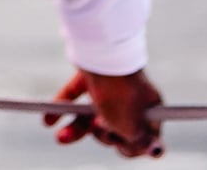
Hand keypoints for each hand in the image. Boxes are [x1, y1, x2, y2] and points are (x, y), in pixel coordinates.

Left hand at [48, 69, 162, 155]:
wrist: (101, 54)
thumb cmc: (121, 96)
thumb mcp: (133, 128)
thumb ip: (140, 143)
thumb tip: (157, 151)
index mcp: (149, 109)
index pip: (143, 137)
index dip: (130, 146)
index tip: (120, 145)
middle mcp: (131, 99)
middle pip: (115, 129)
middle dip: (102, 136)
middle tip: (98, 128)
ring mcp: (110, 89)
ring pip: (92, 116)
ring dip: (76, 130)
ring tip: (60, 137)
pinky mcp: (91, 77)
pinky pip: (76, 98)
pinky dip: (63, 109)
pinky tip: (48, 121)